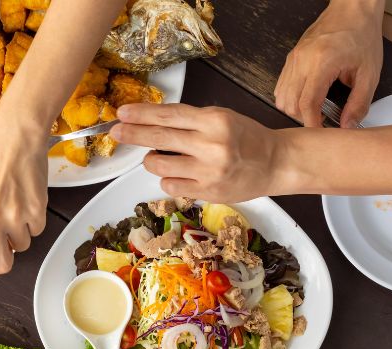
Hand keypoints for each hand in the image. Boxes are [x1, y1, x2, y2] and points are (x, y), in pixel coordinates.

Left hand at [0, 126, 47, 306]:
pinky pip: (37, 230)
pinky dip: (34, 218)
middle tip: (7, 239)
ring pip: (22, 245)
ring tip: (15, 204)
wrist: (15, 142)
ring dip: (21, 231)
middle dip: (6, 258)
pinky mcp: (35, 212)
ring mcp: (14, 218)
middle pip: (2, 264)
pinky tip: (27, 199)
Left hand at [110, 103, 283, 201]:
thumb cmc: (246, 138)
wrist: (275, 164)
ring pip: (159, 165)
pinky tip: (176, 173)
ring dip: (152, 160)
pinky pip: (170, 186)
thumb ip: (190, 120)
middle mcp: (211, 146)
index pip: (169, 115)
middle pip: (159, 138)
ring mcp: (209, 172)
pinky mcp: (208, 192)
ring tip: (158, 157)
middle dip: (133, 134)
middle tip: (116, 132)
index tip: (122, 113)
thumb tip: (151, 121)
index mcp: (214, 121)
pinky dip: (167, 178)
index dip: (142, 114)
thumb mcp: (221, 118)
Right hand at [274, 0, 383, 128]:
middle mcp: (303, 60)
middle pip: (290, 103)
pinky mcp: (292, 57)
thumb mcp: (369, 73)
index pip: (307, 103)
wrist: (352, 11)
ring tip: (314, 111)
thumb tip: (348, 125)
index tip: (320, 134)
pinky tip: (306, 99)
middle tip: (321, 122)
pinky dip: (290, 97)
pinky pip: (282, 85)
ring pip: (281, 96)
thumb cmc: (361, 36)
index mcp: (322, 62)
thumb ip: (359, 102)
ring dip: (295, 109)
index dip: (312, 124)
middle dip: (304, 118)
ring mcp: (294, 58)